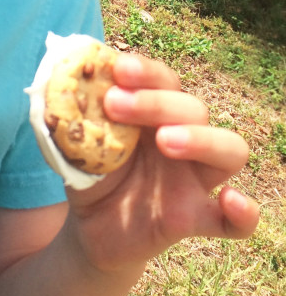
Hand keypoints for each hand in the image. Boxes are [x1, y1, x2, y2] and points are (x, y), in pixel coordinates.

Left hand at [64, 55, 259, 272]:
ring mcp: (193, 179)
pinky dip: (244, 213)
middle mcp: (182, 137)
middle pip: (194, 108)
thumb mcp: (72, 140)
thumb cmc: (89, 170)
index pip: (165, 80)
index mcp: (154, 112)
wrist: (88, 225)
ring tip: (164, 140)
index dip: (146, 72)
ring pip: (230, 149)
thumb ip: (68, 114)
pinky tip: (232, 201)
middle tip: (115, 105)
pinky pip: (236, 223)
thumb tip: (52, 86)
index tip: (117, 70)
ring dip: (201, 139)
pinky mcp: (195, 219)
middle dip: (156, 101)